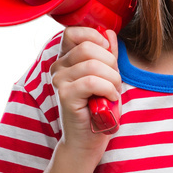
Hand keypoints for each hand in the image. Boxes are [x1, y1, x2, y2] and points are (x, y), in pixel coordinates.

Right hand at [49, 26, 121, 160]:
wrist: (88, 141)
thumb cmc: (99, 109)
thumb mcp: (107, 77)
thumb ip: (107, 55)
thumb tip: (110, 33)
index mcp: (66, 59)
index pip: (74, 32)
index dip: (95, 37)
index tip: (108, 55)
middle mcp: (58, 67)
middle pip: (88, 47)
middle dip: (110, 63)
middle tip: (114, 81)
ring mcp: (59, 80)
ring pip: (93, 64)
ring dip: (112, 79)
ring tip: (113, 92)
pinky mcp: (64, 95)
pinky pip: (92, 81)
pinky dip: (108, 89)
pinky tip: (109, 99)